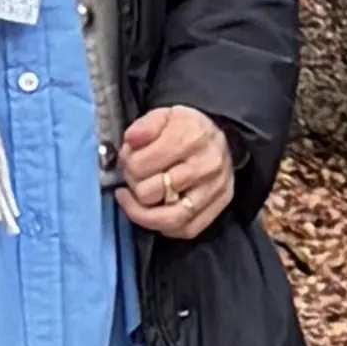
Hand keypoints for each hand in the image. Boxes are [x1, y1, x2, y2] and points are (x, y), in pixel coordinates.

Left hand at [115, 104, 236, 241]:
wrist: (220, 139)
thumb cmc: (187, 129)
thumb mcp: (165, 115)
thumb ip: (145, 125)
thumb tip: (131, 139)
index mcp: (191, 137)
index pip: (141, 165)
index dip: (126, 164)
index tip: (127, 159)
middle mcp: (206, 165)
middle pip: (151, 192)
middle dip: (134, 186)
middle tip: (132, 178)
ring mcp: (214, 190)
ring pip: (170, 218)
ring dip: (143, 214)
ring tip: (133, 201)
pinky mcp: (218, 207)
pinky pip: (186, 230)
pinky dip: (165, 226)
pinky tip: (155, 212)